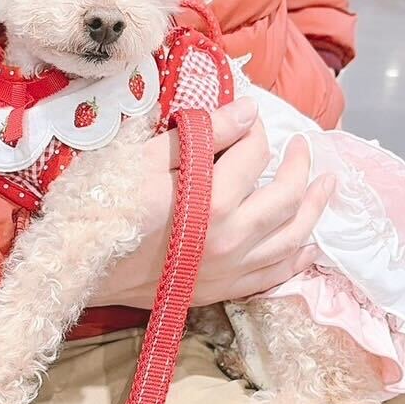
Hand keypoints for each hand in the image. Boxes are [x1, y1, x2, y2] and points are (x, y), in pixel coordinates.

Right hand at [92, 97, 334, 308]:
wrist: (79, 272)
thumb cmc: (102, 209)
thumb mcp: (143, 159)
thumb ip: (201, 134)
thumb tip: (249, 111)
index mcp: (212, 200)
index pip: (253, 155)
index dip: (256, 131)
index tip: (252, 120)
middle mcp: (231, 237)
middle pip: (285, 196)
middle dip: (299, 165)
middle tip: (303, 146)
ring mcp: (230, 269)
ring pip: (291, 238)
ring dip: (314, 209)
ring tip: (325, 185)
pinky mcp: (222, 291)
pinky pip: (274, 276)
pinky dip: (297, 258)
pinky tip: (308, 244)